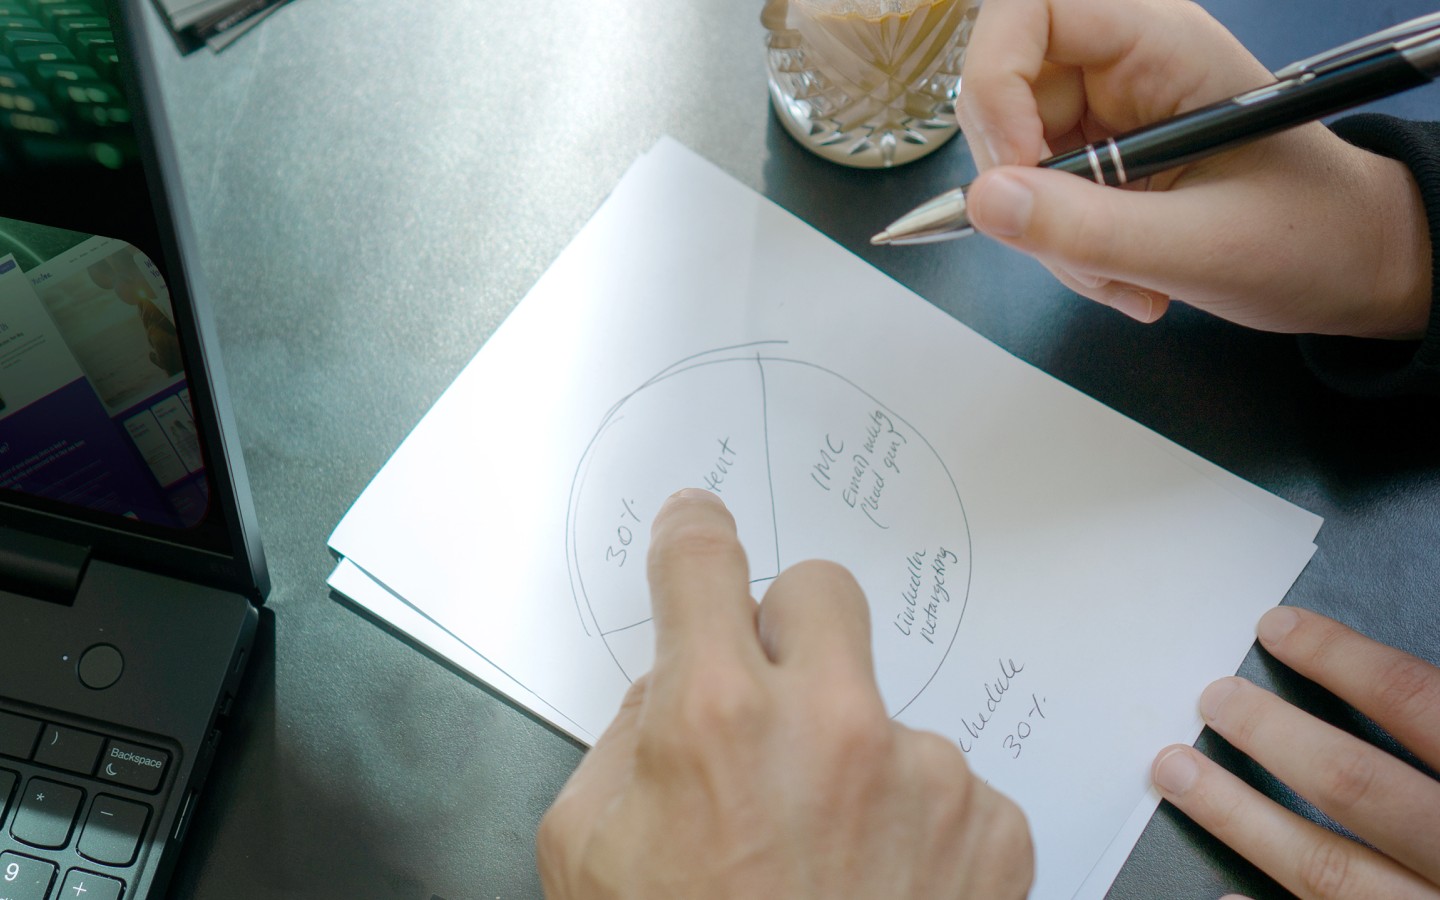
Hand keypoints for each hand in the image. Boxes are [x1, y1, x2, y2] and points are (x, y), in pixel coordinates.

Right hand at [536, 488, 1033, 897]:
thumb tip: (676, 684)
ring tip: (826, 855)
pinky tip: (881, 889)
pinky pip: (949, 784)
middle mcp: (831, 725)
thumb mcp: (586, 851)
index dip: (693, 533)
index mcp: (712, 718)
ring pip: (884, 706)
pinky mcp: (994, 829)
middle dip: (789, 626)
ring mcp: (926, 774)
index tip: (697, 525)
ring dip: (855, 754)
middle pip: (824, 588)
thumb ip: (628, 741)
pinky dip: (917, 823)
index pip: (705, 559)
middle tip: (769, 691)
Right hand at [955, 0, 1430, 338]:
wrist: (1351, 267)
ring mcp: (1106, 112)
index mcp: (1160, 46)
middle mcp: (1125, 65)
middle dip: (1022, 189)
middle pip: (1006, 97)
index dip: (996, 81)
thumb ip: (1088, 229)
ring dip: (1048, 237)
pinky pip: (1038, 199)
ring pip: (1015, 162)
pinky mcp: (1099, 158)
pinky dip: (1062, 251)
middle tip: (1074, 254)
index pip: (1030, 11)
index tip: (1014, 170)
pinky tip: (1122, 277)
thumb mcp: (1198, 246)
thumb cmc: (1307, 239)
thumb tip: (984, 202)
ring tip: (1120, 279)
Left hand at [1151, 607, 1439, 896]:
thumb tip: (1379, 675)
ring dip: (1239, 817)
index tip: (1277, 627)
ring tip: (1178, 774)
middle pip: (1355, 783)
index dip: (1342, 659)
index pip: (1411, 700)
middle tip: (1212, 698)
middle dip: (1272, 734)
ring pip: (1326, 868)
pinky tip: (1219, 894)